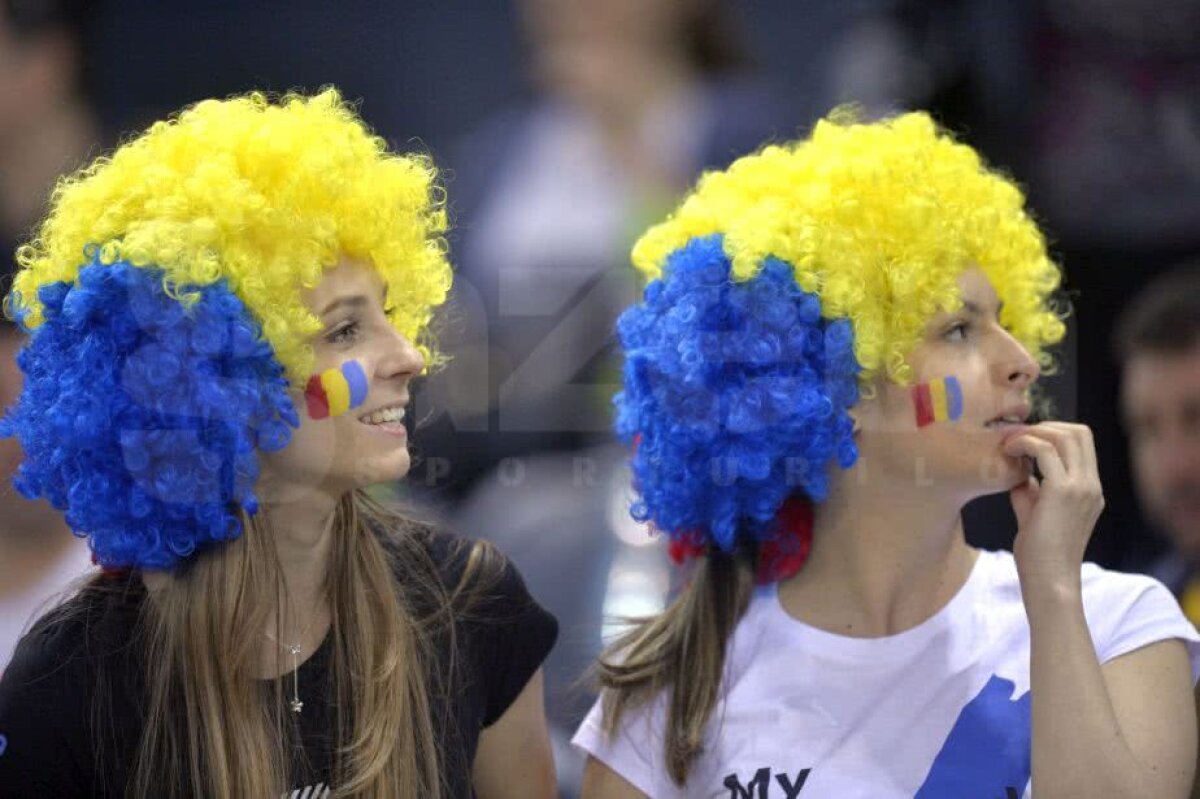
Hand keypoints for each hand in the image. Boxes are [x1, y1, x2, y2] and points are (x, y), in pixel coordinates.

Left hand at [1001, 422, 1104, 598]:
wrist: (1049, 581)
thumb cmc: (1039, 555)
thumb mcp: (1035, 514)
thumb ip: (1032, 492)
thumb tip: (1020, 475)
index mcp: (1090, 490)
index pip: (1082, 442)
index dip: (1053, 432)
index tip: (1023, 440)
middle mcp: (1092, 485)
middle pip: (1079, 431)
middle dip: (1044, 426)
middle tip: (1014, 437)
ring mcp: (1082, 487)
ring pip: (1065, 435)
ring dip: (1032, 432)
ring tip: (1007, 443)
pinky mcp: (1063, 492)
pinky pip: (1045, 451)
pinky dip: (1024, 443)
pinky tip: (1006, 452)